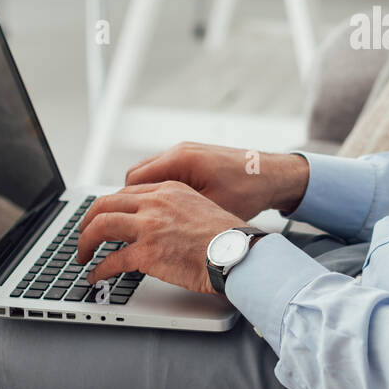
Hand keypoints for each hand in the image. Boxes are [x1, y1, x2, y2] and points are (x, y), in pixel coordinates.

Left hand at [75, 181, 247, 295]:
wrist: (236, 253)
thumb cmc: (225, 237)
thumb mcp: (199, 207)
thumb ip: (173, 209)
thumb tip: (157, 223)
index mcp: (168, 189)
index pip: (125, 193)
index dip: (108, 207)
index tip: (102, 218)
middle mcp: (155, 203)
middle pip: (104, 204)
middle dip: (87, 221)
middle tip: (83, 234)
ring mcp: (149, 226)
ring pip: (100, 226)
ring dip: (85, 242)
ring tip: (82, 254)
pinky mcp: (147, 252)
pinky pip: (111, 260)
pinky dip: (98, 270)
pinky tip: (96, 276)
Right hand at [123, 141, 308, 220]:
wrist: (273, 175)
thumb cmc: (247, 191)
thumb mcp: (209, 210)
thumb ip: (176, 217)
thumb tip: (150, 235)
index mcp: (180, 161)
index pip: (131, 183)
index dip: (121, 208)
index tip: (115, 227)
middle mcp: (179, 152)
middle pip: (135, 179)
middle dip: (126, 204)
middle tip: (121, 228)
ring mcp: (186, 153)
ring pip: (148, 176)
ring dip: (142, 197)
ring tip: (141, 223)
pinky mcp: (194, 158)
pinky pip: (164, 174)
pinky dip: (158, 191)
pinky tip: (163, 212)